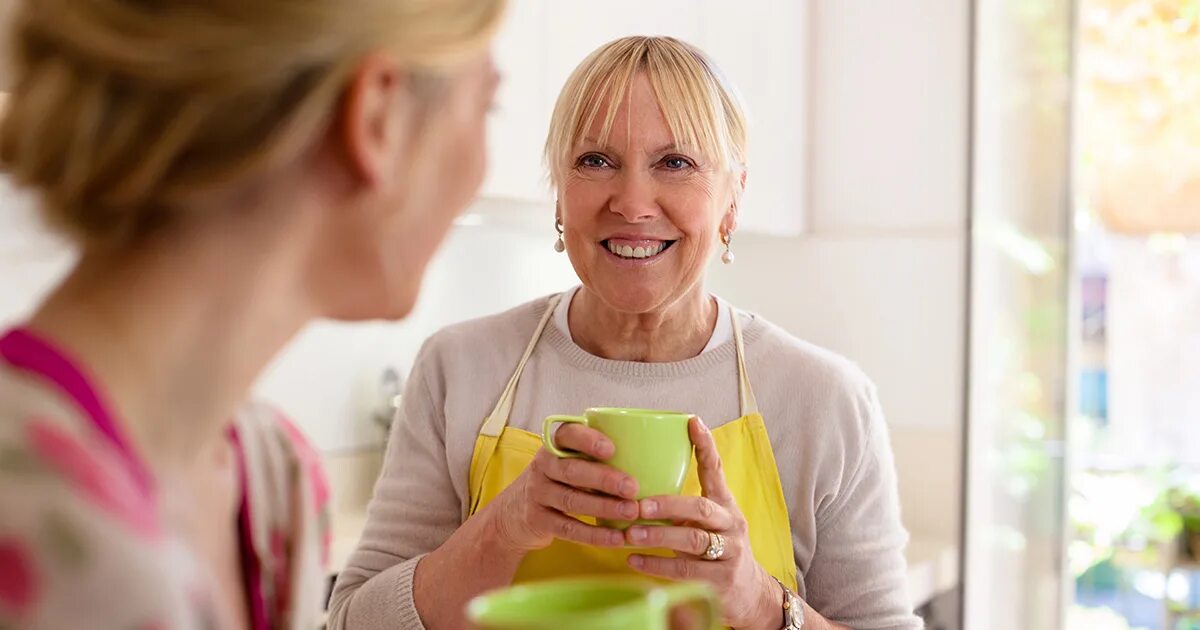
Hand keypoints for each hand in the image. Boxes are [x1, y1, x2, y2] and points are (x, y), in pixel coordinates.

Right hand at [487, 423, 638, 552]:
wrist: (513, 514)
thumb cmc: (557, 482)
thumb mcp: (568, 462)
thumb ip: (595, 457)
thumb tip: (651, 455)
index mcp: (554, 446)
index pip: (567, 434)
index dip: (588, 440)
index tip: (612, 448)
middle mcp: (542, 467)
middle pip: (572, 470)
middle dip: (604, 478)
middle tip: (633, 487)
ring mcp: (538, 494)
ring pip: (572, 500)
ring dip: (604, 507)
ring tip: (631, 512)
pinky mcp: (538, 520)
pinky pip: (569, 529)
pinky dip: (594, 535)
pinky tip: (616, 539)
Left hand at [625, 417, 780, 629]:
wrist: (749, 593)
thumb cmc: (717, 549)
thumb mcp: (708, 523)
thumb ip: (684, 506)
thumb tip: (637, 483)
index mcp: (725, 504)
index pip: (718, 470)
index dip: (706, 446)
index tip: (692, 422)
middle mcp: (731, 525)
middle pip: (701, 509)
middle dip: (668, 505)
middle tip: (639, 505)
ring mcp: (729, 553)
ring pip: (694, 541)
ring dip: (659, 536)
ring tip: (631, 534)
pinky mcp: (721, 581)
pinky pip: (686, 572)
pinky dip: (657, 566)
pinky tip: (634, 560)